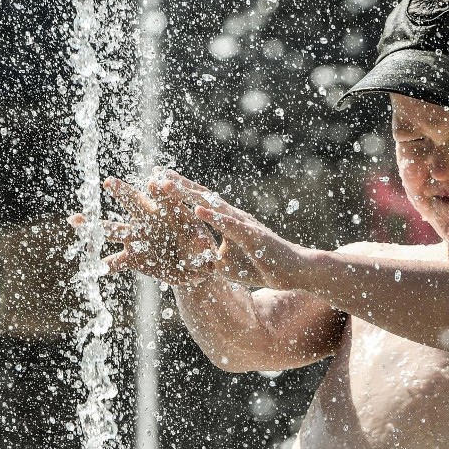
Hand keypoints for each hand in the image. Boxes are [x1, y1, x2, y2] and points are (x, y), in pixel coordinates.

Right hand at [68, 175, 217, 284]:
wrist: (192, 267)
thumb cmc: (202, 251)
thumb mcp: (206, 250)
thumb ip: (203, 249)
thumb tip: (206, 249)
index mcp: (171, 212)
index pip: (166, 197)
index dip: (160, 190)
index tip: (155, 182)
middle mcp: (149, 220)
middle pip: (133, 203)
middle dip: (122, 192)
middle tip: (110, 182)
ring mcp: (137, 238)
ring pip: (114, 229)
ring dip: (94, 225)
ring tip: (74, 220)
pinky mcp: (133, 257)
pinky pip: (116, 261)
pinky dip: (106, 265)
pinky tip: (93, 268)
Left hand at [155, 169, 308, 289]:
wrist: (294, 272)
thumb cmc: (262, 266)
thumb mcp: (227, 263)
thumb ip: (208, 256)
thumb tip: (188, 258)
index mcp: (228, 221)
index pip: (200, 203)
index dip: (179, 193)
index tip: (157, 183)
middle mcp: (234, 217)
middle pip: (202, 197)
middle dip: (178, 187)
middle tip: (155, 175)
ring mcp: (244, 224)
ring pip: (213, 206)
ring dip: (189, 195)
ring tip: (168, 185)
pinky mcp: (253, 236)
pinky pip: (230, 226)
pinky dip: (213, 218)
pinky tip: (197, 210)